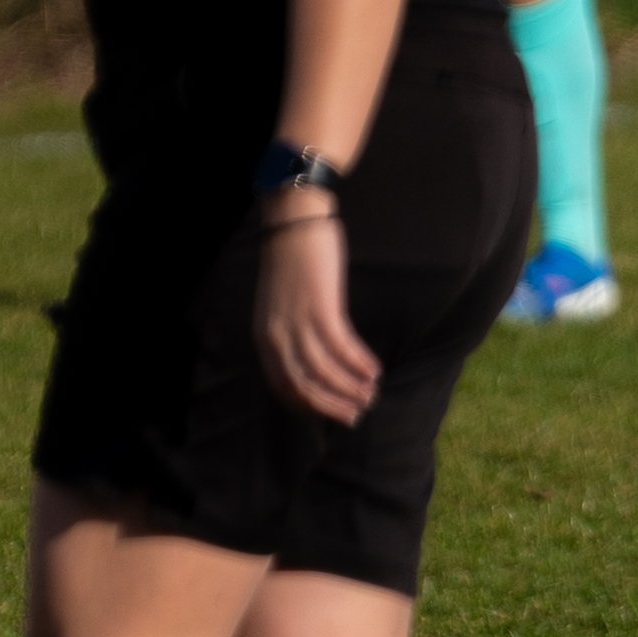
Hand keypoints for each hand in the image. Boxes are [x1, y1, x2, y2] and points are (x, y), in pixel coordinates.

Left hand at [254, 210, 381, 425]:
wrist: (293, 221)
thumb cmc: (292, 263)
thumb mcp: (280, 305)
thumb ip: (288, 333)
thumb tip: (309, 361)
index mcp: (263, 336)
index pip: (282, 386)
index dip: (309, 406)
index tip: (331, 413)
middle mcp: (275, 334)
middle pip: (302, 386)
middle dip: (332, 406)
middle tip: (356, 415)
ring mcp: (296, 322)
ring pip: (323, 371)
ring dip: (350, 388)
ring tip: (370, 395)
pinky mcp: (320, 307)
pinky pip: (341, 347)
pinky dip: (359, 363)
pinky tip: (374, 371)